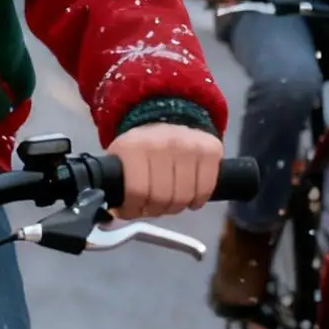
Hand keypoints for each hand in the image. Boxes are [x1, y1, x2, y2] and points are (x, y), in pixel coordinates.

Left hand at [108, 123, 223, 219]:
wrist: (167, 116)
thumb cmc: (141, 146)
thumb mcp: (120, 159)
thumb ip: (118, 183)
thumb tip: (118, 212)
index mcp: (134, 147)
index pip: (137, 191)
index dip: (134, 209)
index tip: (132, 210)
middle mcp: (163, 144)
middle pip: (163, 198)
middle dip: (155, 210)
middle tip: (152, 207)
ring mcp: (189, 146)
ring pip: (184, 197)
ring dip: (175, 207)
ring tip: (168, 201)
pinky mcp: (210, 150)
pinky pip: (206, 189)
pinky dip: (197, 200)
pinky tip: (189, 198)